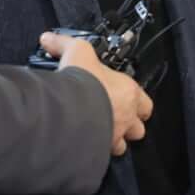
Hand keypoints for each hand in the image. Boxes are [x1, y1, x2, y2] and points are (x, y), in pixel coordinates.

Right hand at [40, 32, 151, 155]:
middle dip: (128, 126)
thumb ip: (63, 44)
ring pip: (122, 146)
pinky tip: (84, 144)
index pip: (145, 103)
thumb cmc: (84, 83)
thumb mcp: (76, 51)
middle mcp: (126, 117)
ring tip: (97, 132)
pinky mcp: (100, 152)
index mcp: (128, 93)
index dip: (137, 102)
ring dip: (112, 141)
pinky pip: (102, 156)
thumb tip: (49, 38)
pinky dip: (95, 151)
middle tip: (112, 117)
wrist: (72, 111)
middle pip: (138, 128)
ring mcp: (114, 137)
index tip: (123, 98)